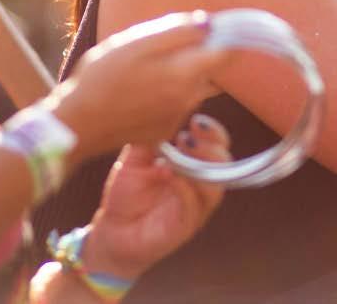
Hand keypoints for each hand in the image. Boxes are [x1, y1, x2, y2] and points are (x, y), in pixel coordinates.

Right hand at [49, 13, 231, 163]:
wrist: (78, 124)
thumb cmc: (102, 77)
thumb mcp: (136, 43)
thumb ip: (177, 31)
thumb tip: (208, 23)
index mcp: (185, 75)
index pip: (229, 54)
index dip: (229, 36)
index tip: (217, 26)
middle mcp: (189, 100)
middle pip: (213, 71)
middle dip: (201, 54)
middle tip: (169, 44)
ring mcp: (177, 119)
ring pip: (195, 88)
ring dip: (183, 73)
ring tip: (146, 66)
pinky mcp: (164, 131)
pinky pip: (178, 105)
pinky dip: (169, 92)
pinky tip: (141, 88)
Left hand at [83, 114, 230, 280]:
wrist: (112, 230)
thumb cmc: (127, 191)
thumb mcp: (135, 157)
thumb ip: (150, 136)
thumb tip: (161, 106)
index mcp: (193, 162)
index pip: (216, 142)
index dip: (212, 130)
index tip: (194, 120)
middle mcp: (200, 183)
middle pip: (224, 161)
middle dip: (211, 144)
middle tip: (187, 136)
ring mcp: (196, 205)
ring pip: (216, 184)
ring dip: (201, 165)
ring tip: (180, 152)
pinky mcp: (186, 225)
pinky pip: (194, 205)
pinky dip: (185, 187)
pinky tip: (169, 174)